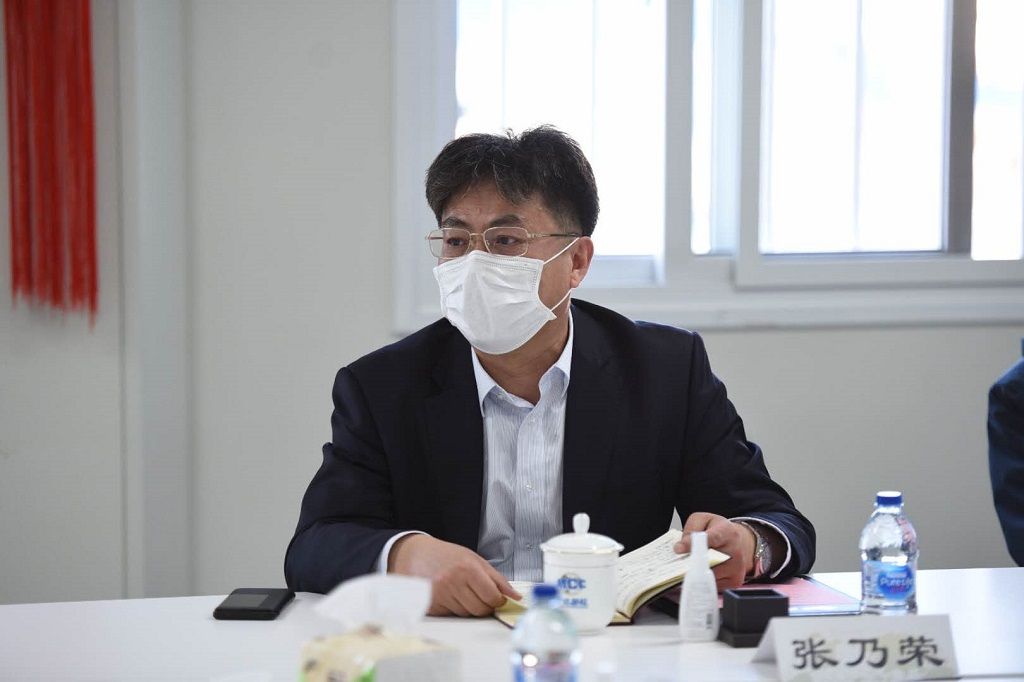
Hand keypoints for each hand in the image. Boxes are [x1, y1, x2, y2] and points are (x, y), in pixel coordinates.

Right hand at [388, 535, 520, 616]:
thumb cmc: (447, 556)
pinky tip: (450, 595)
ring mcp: (441, 595)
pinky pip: (452, 615)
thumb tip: (515, 596)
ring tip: (462, 591)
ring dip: (469, 607)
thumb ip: (496, 579)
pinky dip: (455, 609)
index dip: (497, 600)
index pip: (492, 597)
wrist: (415, 555)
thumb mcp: (474, 559)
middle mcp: (453, 582)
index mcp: (468, 568)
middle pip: (480, 610)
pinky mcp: (431, 605)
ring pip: (467, 614)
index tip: (496, 597)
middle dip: (485, 606)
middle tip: (479, 595)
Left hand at [673, 512, 755, 590]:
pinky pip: (712, 585)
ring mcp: (736, 569)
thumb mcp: (704, 520)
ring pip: (708, 576)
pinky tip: (698, 575)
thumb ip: (691, 529)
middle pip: (709, 561)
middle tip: (678, 563)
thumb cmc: (718, 531)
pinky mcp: (734, 582)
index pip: (712, 538)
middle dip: (691, 563)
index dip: (693, 544)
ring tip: (686, 569)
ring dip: (694, 574)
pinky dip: (702, 582)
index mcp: (728, 532)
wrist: (738, 543)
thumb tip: (680, 547)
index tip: (678, 549)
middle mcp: (736, 551)